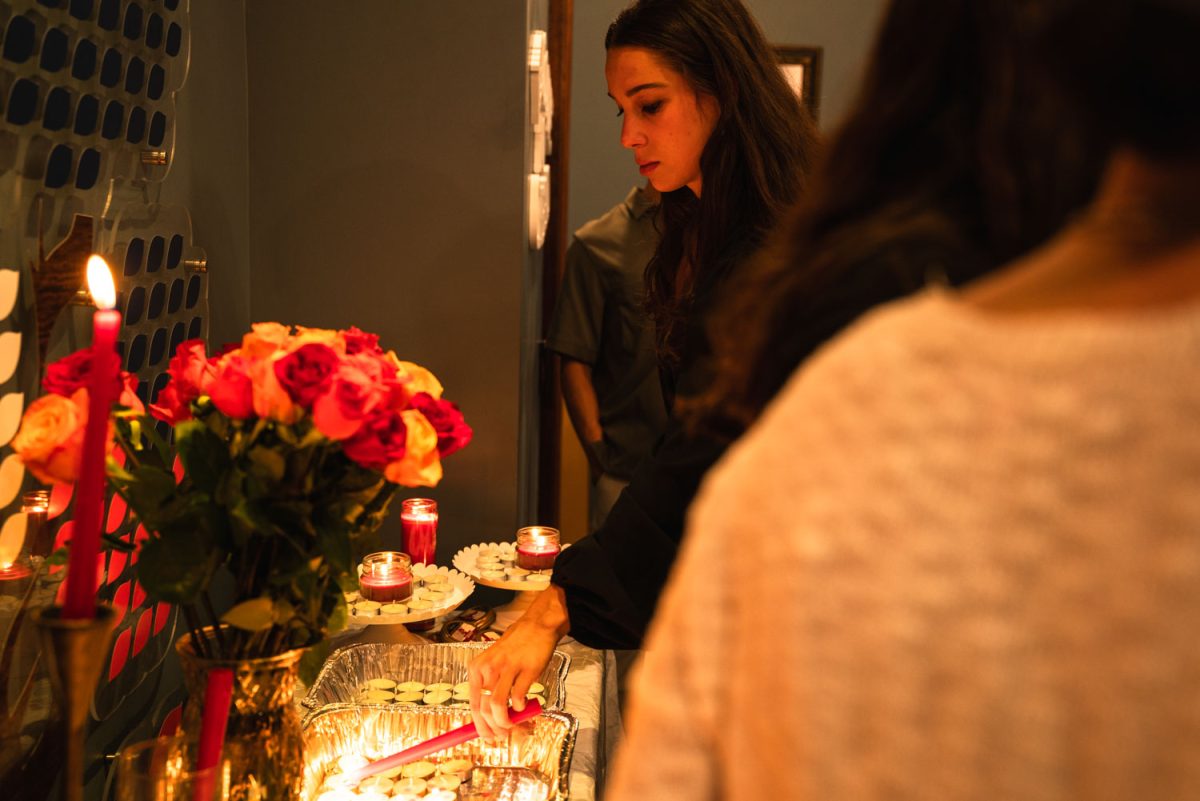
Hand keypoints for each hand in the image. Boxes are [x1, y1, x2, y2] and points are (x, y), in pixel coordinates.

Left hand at [468, 585, 568, 739]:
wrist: (536, 626)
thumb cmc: (515, 647)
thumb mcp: (494, 662)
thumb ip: (491, 686)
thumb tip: (491, 717)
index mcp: (477, 668)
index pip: (474, 705)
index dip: (480, 726)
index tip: (487, 737)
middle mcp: (488, 668)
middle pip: (485, 709)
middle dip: (494, 728)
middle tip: (503, 733)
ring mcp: (507, 669)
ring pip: (498, 706)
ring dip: (507, 722)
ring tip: (514, 724)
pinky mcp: (526, 670)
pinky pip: (518, 697)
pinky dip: (521, 707)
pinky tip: (525, 704)